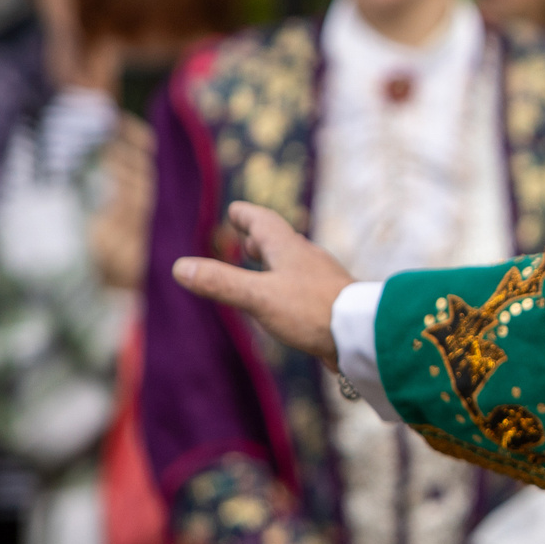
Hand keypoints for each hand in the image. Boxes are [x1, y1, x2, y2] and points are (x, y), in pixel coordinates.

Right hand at [171, 202, 350, 365]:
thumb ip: (222, 282)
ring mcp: (323, 280)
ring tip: (264, 266)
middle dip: (261, 239)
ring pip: (295, 264)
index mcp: (289, 250)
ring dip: (277, 262)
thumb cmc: (311, 310)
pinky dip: (289, 285)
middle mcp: (308, 259)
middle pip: (282, 242)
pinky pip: (306, 287)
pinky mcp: (332, 302)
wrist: (363, 333)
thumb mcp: (258, 296)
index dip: (248, 216)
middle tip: (247, 239)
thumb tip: (181, 267)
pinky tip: (290, 301)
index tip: (236, 210)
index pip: (265, 223)